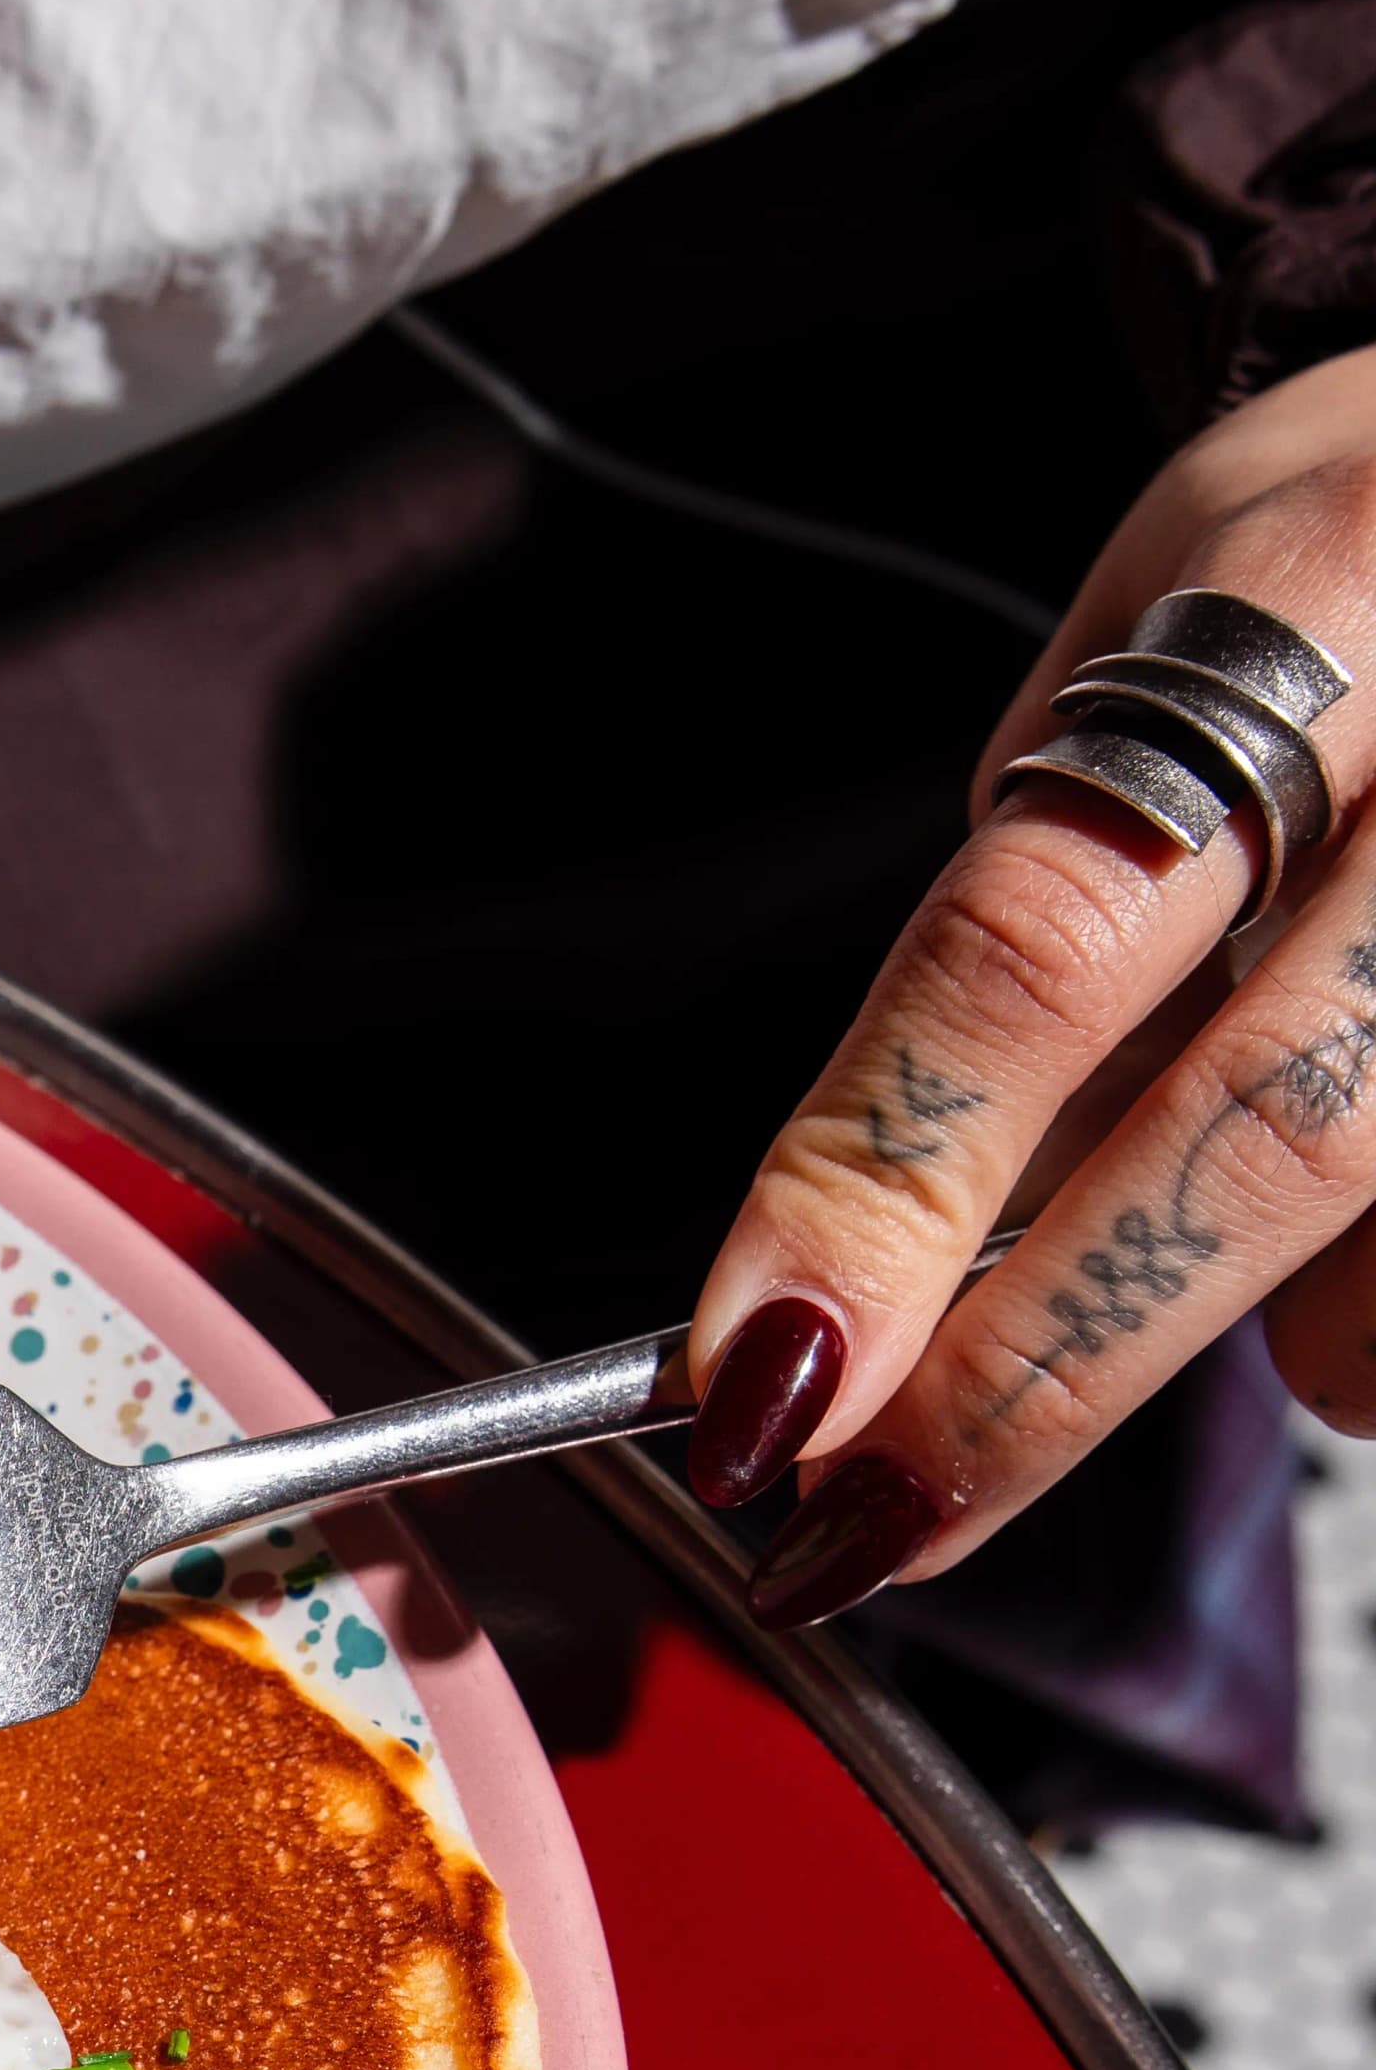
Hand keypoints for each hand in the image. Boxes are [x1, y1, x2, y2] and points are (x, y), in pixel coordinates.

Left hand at [685, 345, 1375, 1622]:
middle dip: (1029, 1372)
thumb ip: (1056, 895)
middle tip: (867, 1516)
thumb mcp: (1161, 618)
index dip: (888, 1183)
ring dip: (1244, 1317)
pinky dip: (1358, 1312)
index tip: (754, 1373)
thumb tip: (921, 1223)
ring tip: (1155, 1256)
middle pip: (1247, 1136)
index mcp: (1312, 597)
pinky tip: (1325, 1242)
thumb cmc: (1360, 552)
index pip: (1043, 943)